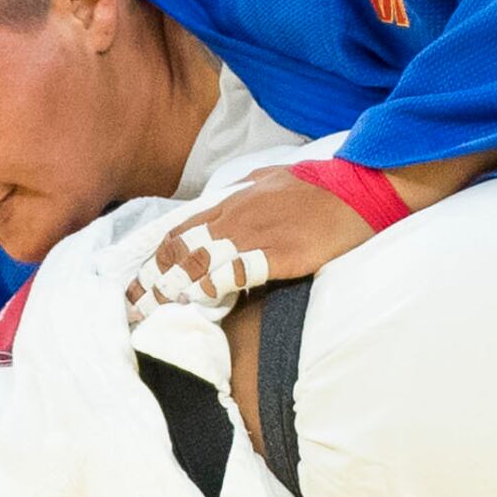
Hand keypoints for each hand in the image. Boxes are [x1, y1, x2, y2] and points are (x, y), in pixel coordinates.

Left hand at [126, 165, 374, 324]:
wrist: (360, 188)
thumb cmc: (319, 186)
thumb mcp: (272, 178)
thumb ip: (245, 189)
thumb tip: (228, 195)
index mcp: (232, 203)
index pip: (179, 235)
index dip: (155, 263)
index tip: (139, 287)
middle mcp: (236, 218)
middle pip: (180, 253)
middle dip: (154, 284)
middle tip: (135, 312)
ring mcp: (257, 235)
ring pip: (200, 265)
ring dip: (175, 293)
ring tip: (157, 317)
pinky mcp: (280, 253)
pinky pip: (237, 272)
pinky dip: (214, 289)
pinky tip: (202, 304)